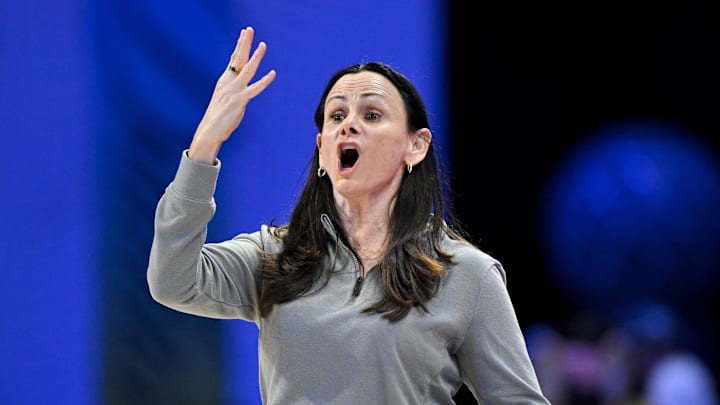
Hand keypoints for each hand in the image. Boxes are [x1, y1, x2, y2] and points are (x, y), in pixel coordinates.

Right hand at [189, 26, 275, 163]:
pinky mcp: (240, 101)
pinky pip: (255, 89)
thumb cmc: (217, 119)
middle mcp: (228, 83)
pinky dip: (265, 81)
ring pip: (247, 70)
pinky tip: (273, 73)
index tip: (243, 34)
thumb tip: (239, 90)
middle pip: (238, 59)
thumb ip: (232, 92)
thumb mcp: (224, 101)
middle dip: (244, 43)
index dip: (239, 46)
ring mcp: (234, 91)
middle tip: (249, 29)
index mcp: (224, 82)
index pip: (233, 60)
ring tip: (263, 45)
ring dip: (256, 57)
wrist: (208, 132)